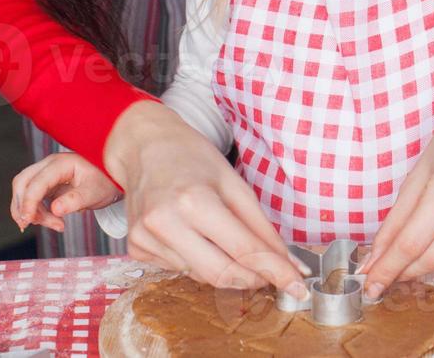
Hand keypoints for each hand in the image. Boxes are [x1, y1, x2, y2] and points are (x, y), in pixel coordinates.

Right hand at [11, 152, 120, 232]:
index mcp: (61, 163)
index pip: (37, 182)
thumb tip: (55, 209)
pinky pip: (32, 197)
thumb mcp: (95, 193)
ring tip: (56, 225)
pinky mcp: (47, 184)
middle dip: (22, 206)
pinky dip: (35, 211)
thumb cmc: (105, 182)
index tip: (28, 220)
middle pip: (22, 183)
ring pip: (24, 191)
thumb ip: (76, 200)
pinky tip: (52, 222)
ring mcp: (46, 173)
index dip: (29, 202)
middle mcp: (50, 165)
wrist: (112, 180)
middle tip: (30, 224)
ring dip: (31, 211)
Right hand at [103, 100, 310, 298]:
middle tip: (271, 272)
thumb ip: (262, 228)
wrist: (146, 147)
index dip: (276, 272)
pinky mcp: (136, 250)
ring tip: (222, 235)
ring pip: (202, 276)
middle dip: (253, 278)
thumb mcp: (235, 184)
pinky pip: (180, 270)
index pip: (244, 251)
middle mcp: (166, 223)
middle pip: (222, 274)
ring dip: (224, 266)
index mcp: (195, 201)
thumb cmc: (193, 159)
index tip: (297, 286)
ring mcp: (146, 239)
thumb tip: (289, 263)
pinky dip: (198, 261)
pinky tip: (193, 234)